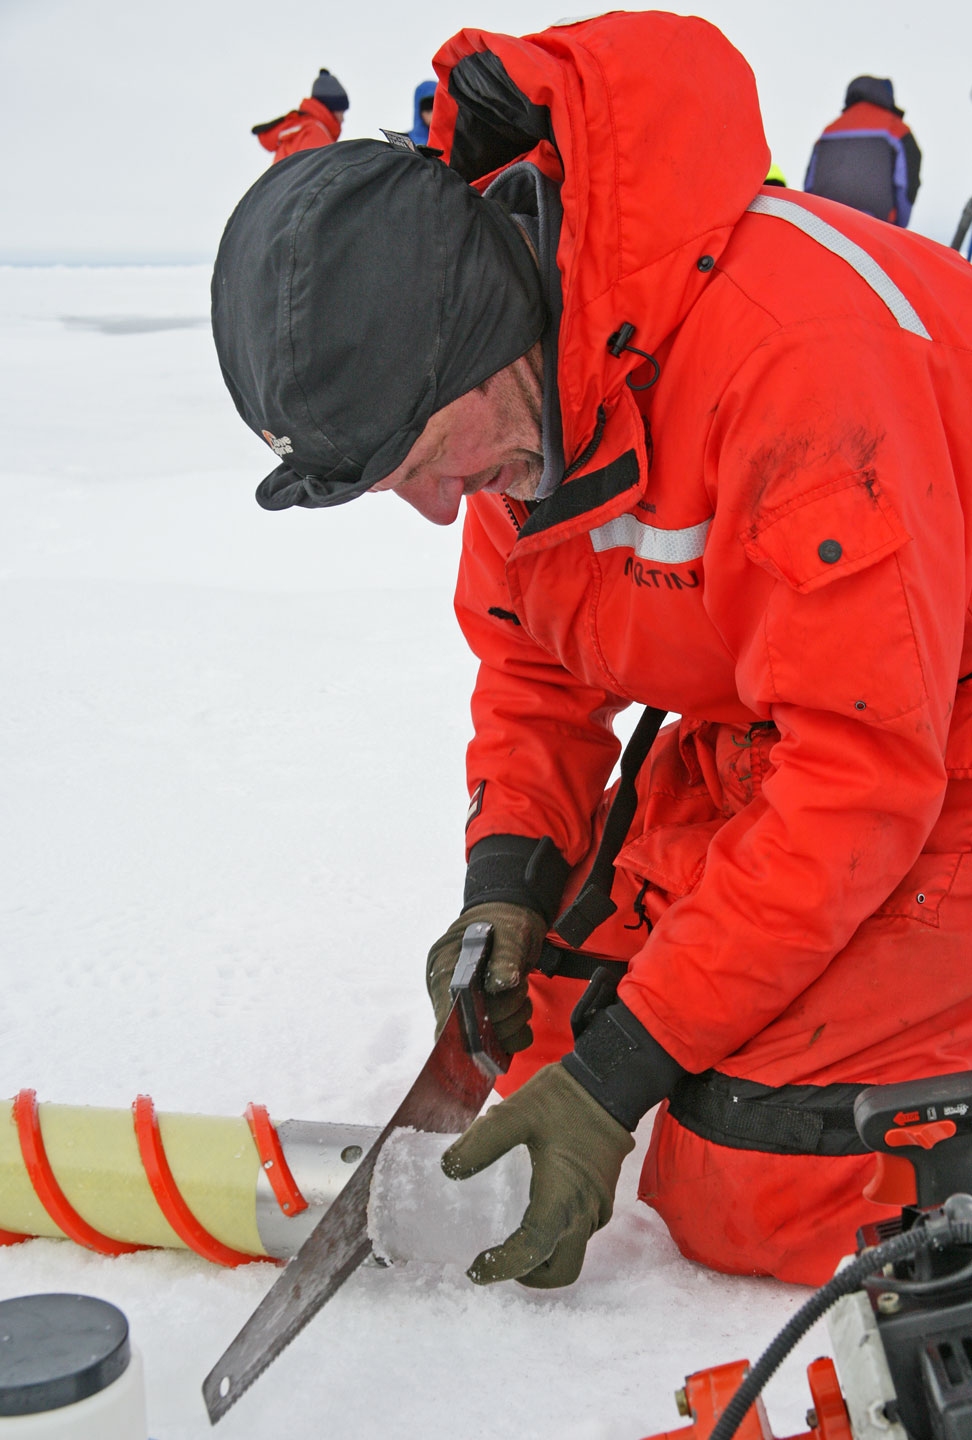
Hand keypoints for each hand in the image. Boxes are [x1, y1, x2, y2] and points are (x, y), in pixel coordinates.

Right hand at [425, 902, 545, 1052]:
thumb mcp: (510, 932)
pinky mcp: (485, 1017)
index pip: (445, 1011)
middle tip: (519, 984)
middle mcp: (449, 992)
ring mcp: (467, 1007)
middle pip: (472, 1027)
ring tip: (521, 989)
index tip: (487, 1029)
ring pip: (489, 1037)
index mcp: (445, 967)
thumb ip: (505, 956)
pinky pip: (502, 1042)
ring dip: (514, 1020)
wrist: (515, 916)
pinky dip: (517, 1032)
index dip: (463, 1029)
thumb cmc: (507, 921)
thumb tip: (501, 984)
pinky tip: (523, 1010)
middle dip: (505, 1011)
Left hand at [441, 1063, 634, 1287]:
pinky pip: (580, 1232)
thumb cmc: (564, 1100)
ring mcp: (598, 1206)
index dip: (502, 1268)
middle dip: (529, 1275)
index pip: (532, 1252)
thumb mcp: (515, 1114)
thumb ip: (481, 1143)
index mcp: (563, 1196)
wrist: (610, 1083)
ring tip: (509, 1238)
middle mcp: (585, 1211)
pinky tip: (533, 1213)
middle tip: (496, 1261)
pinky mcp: (602, 1196)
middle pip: (561, 1270)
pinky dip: (556, 1237)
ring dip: (542, 1256)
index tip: (475, 1270)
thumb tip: (449, 1170)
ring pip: (571, 1252)